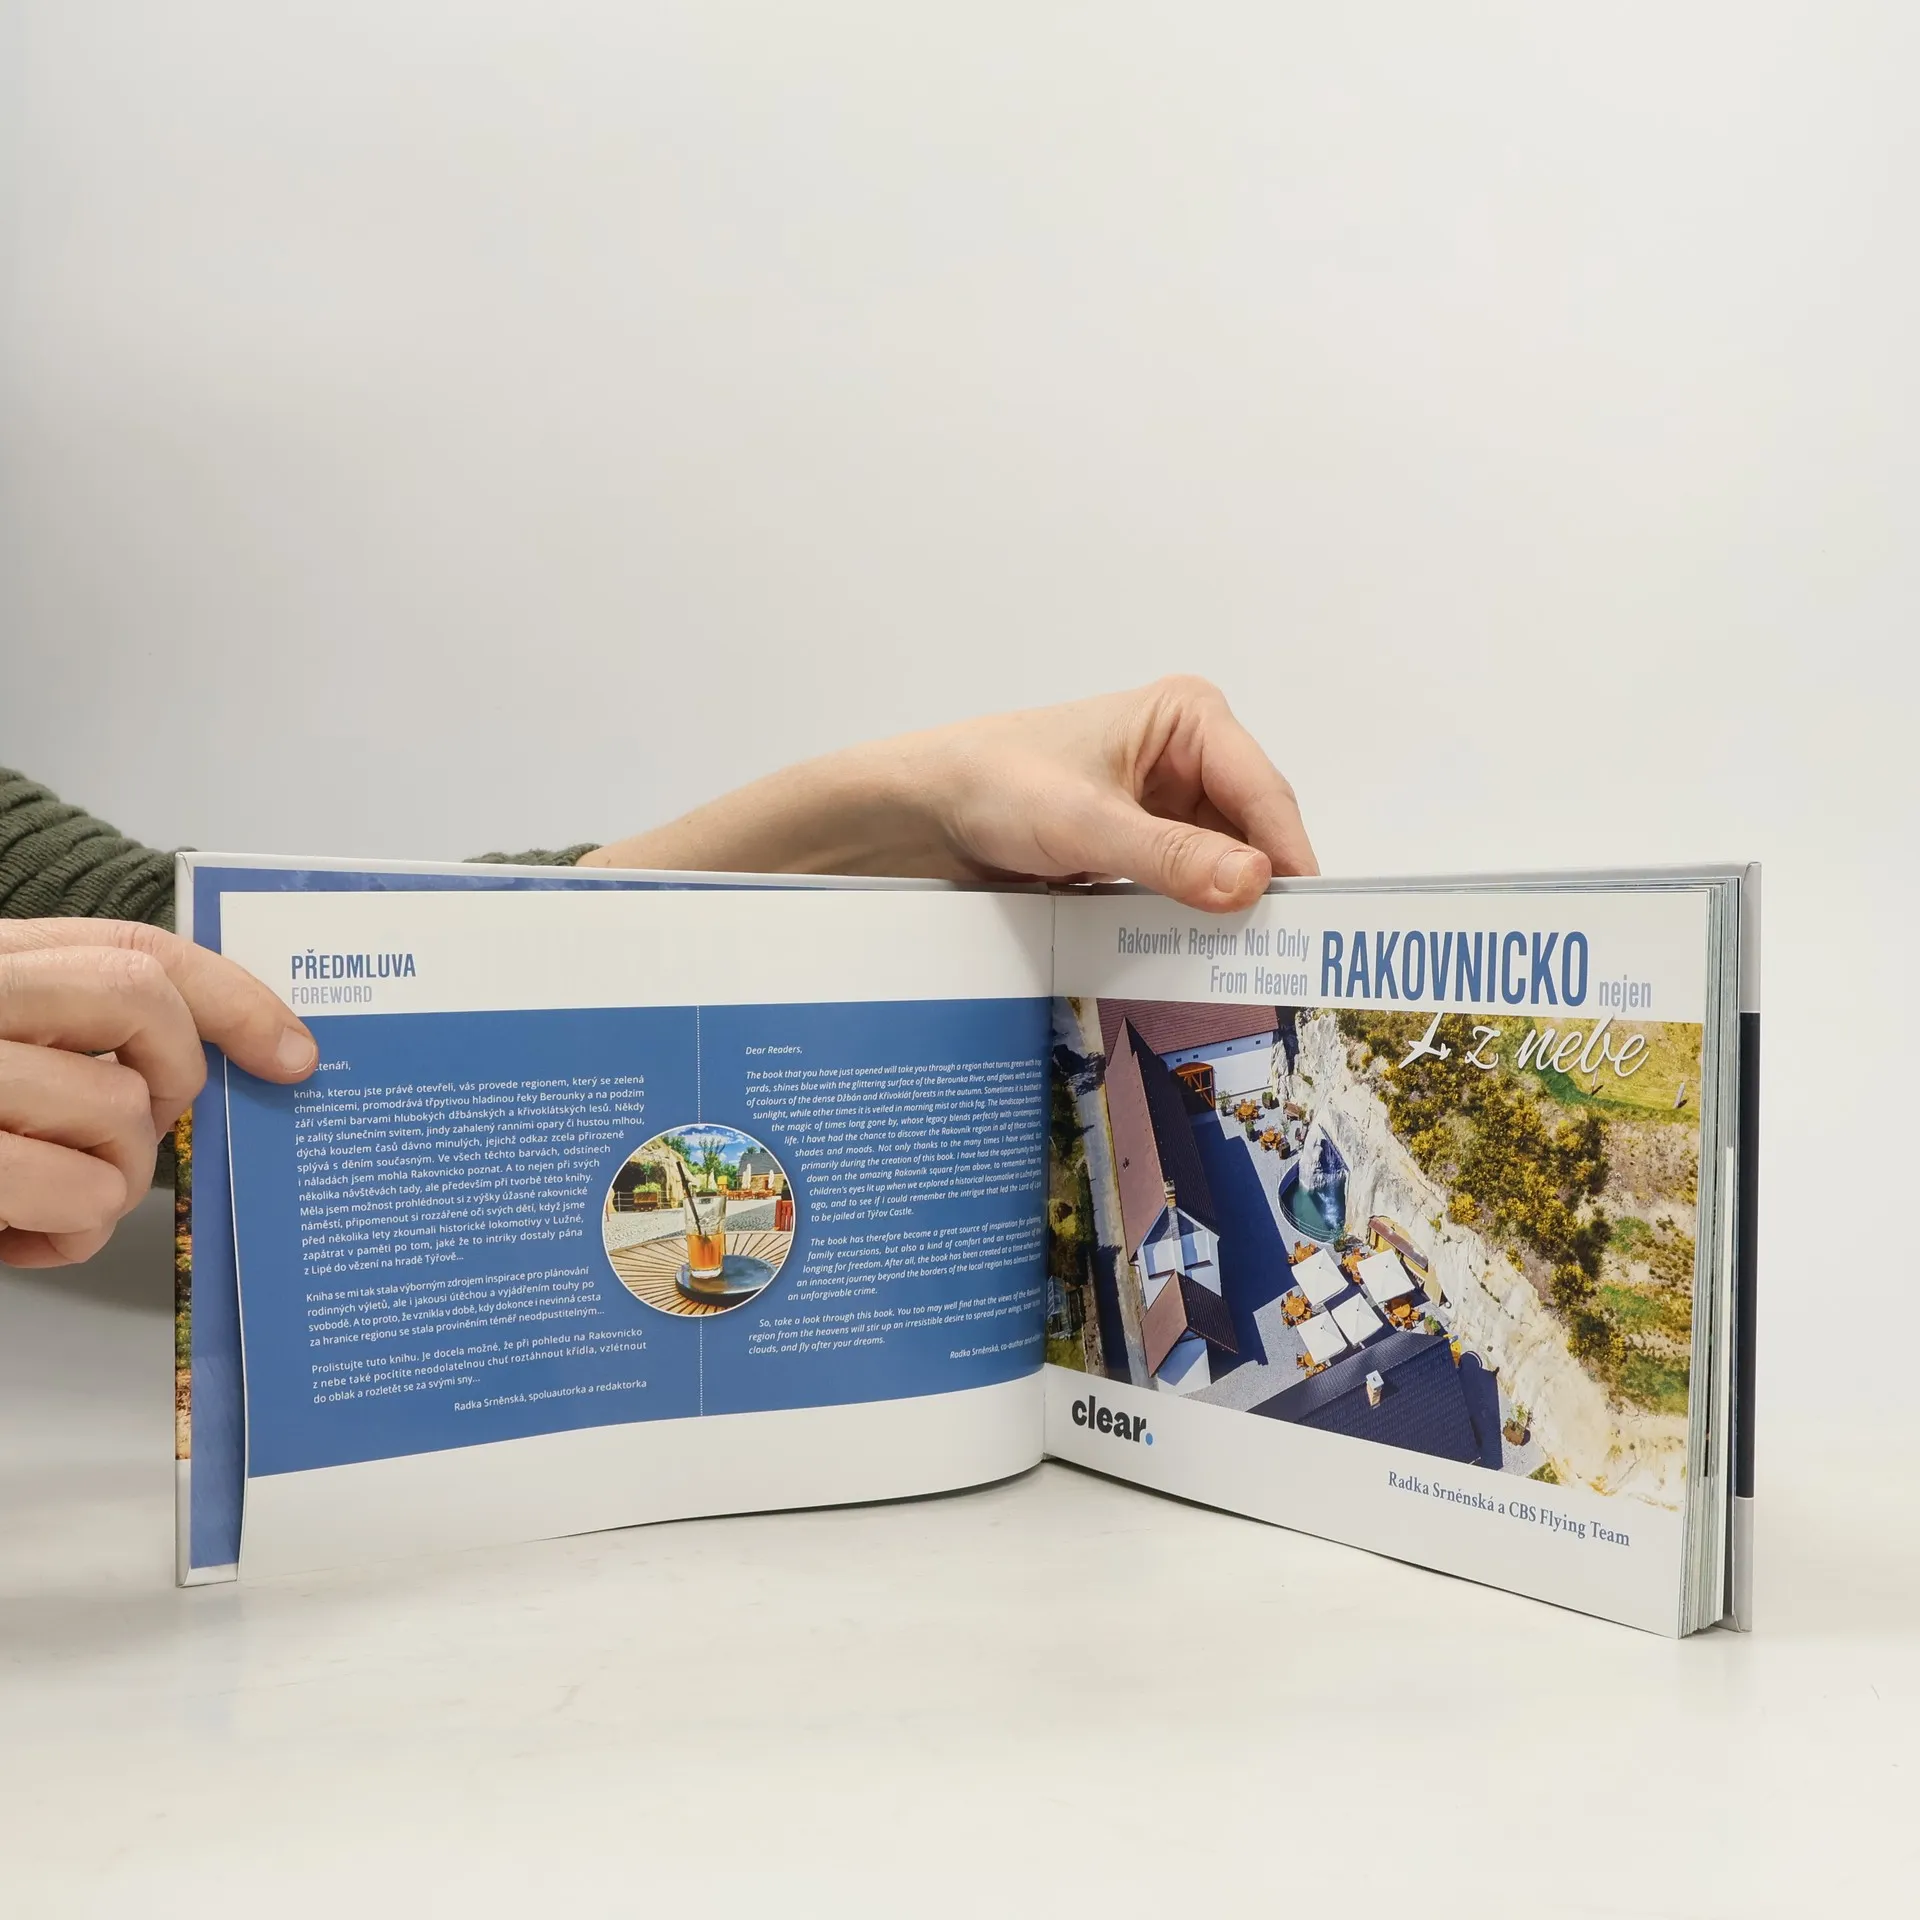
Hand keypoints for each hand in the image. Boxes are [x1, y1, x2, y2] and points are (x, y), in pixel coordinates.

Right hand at [0, 921, 317, 1267]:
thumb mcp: (7, 1047)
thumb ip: (76, 1036)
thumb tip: (224, 1067)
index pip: (134, 948)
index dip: (232, 997)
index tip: (293, 1052)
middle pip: (137, 1003)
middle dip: (171, 1080)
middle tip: (141, 1127)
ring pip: (116, 1111)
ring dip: (112, 1178)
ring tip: (56, 1196)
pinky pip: (70, 1196)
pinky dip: (69, 1234)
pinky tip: (23, 1238)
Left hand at [584, 676, 1316, 909]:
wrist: (921, 810)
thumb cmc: (996, 788)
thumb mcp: (1086, 825)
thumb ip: (1170, 858)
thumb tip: (1253, 885)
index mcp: (1190, 718)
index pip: (1265, 795)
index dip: (1291, 860)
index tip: (1314, 924)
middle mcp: (1190, 753)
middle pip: (1253, 832)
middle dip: (1263, 890)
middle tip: (1283, 961)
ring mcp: (1168, 801)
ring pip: (1224, 865)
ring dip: (1228, 911)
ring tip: (1248, 969)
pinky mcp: (1143, 841)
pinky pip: (1188, 884)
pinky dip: (1194, 917)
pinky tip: (1199, 956)